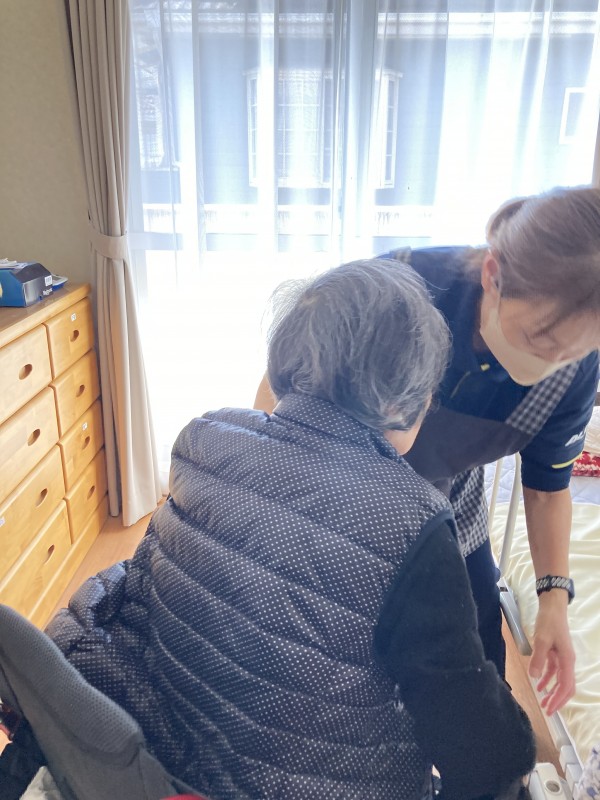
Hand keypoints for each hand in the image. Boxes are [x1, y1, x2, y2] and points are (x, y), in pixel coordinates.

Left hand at [528, 590, 574, 715]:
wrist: (552, 607)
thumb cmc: (549, 622)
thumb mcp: (542, 640)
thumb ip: (539, 659)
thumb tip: (535, 678)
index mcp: (568, 660)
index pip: (566, 686)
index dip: (559, 699)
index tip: (550, 710)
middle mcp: (568, 661)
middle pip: (566, 686)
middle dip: (558, 700)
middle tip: (547, 711)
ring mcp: (562, 657)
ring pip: (560, 680)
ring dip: (552, 691)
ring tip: (543, 703)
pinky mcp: (556, 653)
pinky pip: (553, 671)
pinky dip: (548, 679)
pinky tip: (540, 685)